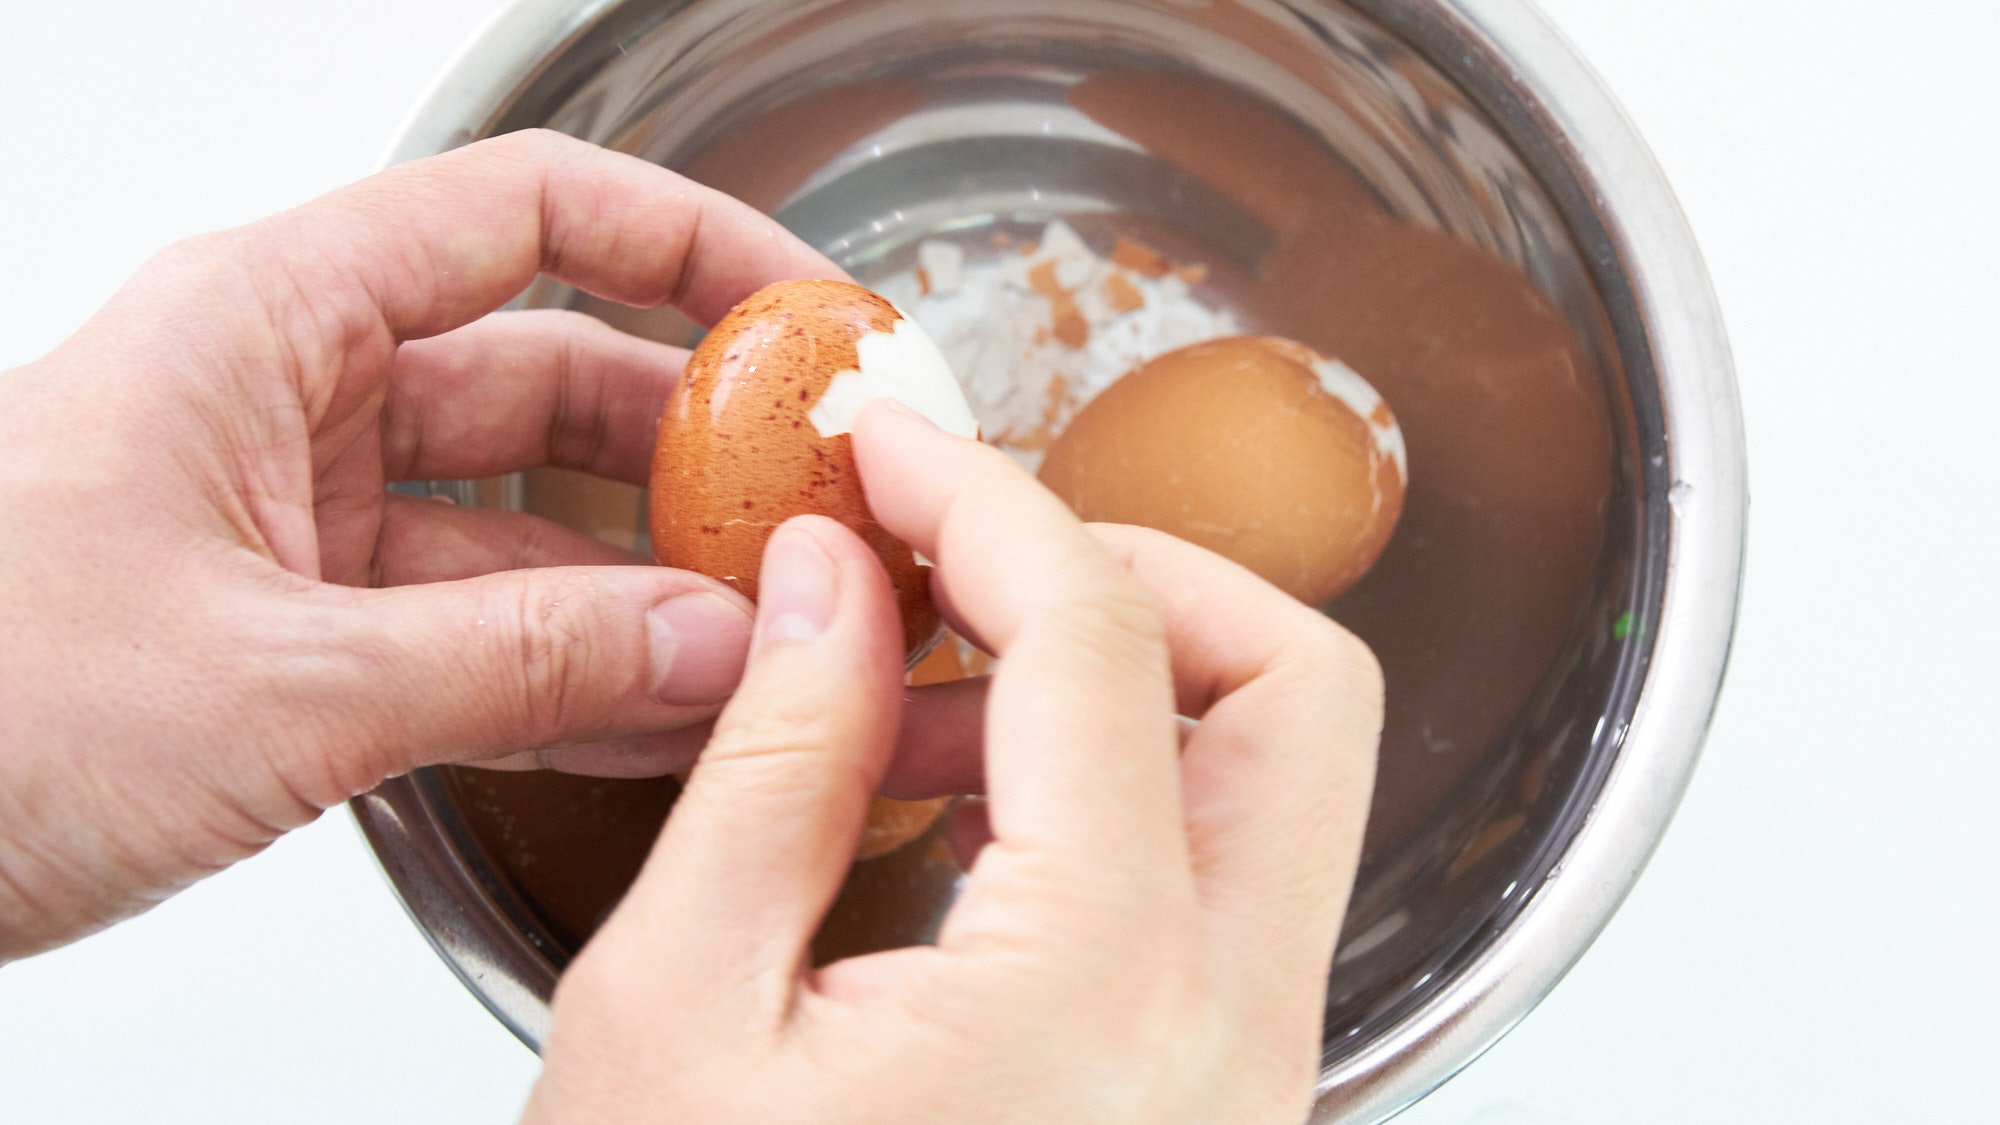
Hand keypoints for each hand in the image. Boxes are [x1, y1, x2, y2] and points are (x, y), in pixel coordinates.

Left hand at [0, 130, 839, 958]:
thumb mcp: (272, 681)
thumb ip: (520, 661)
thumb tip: (707, 645)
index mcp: (268, 326)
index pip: (530, 213)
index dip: (691, 239)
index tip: (808, 309)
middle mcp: (289, 404)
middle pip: (555, 374)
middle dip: (696, 448)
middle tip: (815, 510)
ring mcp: (295, 524)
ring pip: (523, 521)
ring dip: (649, 585)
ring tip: (769, 640)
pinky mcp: (290, 634)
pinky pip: (472, 629)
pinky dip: (570, 672)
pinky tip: (665, 716)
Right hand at [527, 404, 1381, 1123]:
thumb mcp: (676, 1018)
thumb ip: (775, 759)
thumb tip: (832, 576)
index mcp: (1104, 993)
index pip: (1101, 634)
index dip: (983, 495)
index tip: (889, 445)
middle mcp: (1233, 1033)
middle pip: (1292, 686)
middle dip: (1128, 575)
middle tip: (959, 558)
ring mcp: (1247, 1075)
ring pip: (1273, 783)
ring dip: (1110, 687)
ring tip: (906, 701)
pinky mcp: (1215, 1100)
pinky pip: (1217, 886)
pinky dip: (1107, 799)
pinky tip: (947, 814)